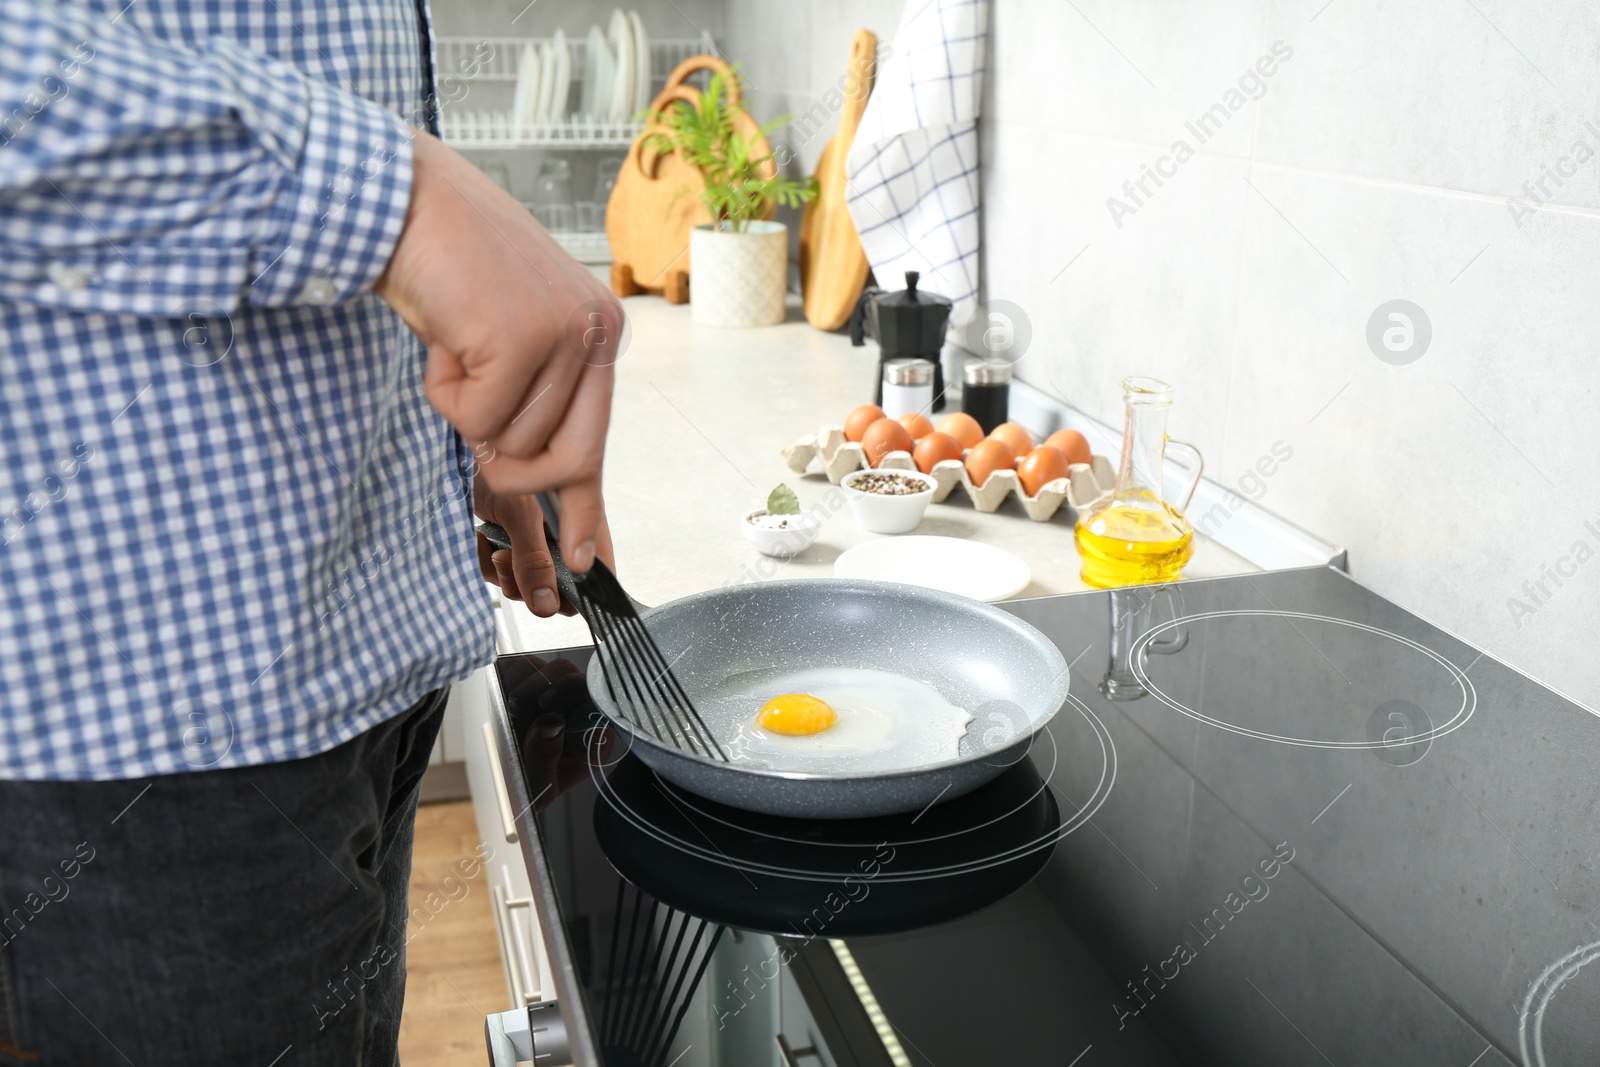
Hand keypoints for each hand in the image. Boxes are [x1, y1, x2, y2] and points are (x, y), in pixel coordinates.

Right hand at [377, 132, 621, 571]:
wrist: (404, 199)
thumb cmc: (448, 265)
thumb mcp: (507, 334)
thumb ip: (533, 396)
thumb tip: (527, 470)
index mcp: (600, 332)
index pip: (598, 440)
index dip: (588, 507)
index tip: (588, 560)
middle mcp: (595, 333)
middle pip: (568, 459)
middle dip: (515, 470)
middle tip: (473, 421)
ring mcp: (563, 336)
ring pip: (511, 442)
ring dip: (464, 409)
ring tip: (455, 344)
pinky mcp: (521, 339)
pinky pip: (477, 419)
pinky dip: (443, 392)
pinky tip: (443, 337)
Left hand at [473, 474, 613, 617]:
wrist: (457, 456)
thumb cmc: (495, 466)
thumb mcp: (521, 516)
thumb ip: (534, 560)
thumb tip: (546, 604)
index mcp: (579, 524)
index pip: (599, 575)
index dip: (584, 593)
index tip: (554, 595)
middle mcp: (560, 537)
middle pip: (561, 588)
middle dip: (534, 586)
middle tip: (512, 560)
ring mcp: (533, 544)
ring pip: (528, 586)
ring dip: (506, 575)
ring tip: (496, 546)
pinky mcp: (506, 546)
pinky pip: (500, 574)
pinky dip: (486, 561)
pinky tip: (481, 537)